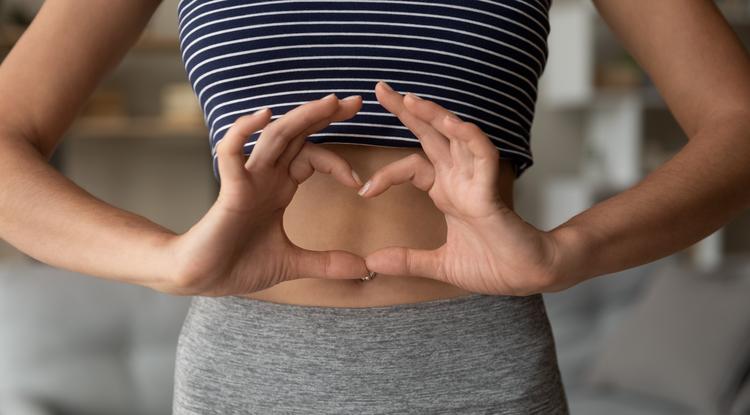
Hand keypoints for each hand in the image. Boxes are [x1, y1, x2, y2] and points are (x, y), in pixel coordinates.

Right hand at [165, 93, 368, 295]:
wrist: (201, 280)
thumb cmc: (238, 265)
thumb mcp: (292, 263)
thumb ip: (327, 263)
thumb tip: (364, 268)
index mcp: (279, 187)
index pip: (311, 155)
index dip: (337, 161)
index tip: (360, 183)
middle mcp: (265, 176)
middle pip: (296, 135)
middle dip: (324, 116)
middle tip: (355, 101)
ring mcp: (247, 180)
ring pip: (274, 136)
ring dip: (301, 117)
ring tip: (328, 102)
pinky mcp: (229, 191)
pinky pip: (231, 153)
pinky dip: (243, 132)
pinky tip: (263, 115)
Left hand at [360, 81, 562, 295]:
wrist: (528, 278)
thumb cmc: (494, 266)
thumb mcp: (440, 265)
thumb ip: (407, 261)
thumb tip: (371, 263)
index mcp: (447, 192)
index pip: (412, 166)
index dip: (386, 174)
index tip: (363, 191)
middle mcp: (460, 179)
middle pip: (431, 135)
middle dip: (407, 111)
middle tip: (380, 89)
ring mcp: (476, 182)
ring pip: (455, 135)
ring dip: (434, 115)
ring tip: (409, 99)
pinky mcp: (491, 191)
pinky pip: (482, 154)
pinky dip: (467, 136)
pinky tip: (449, 122)